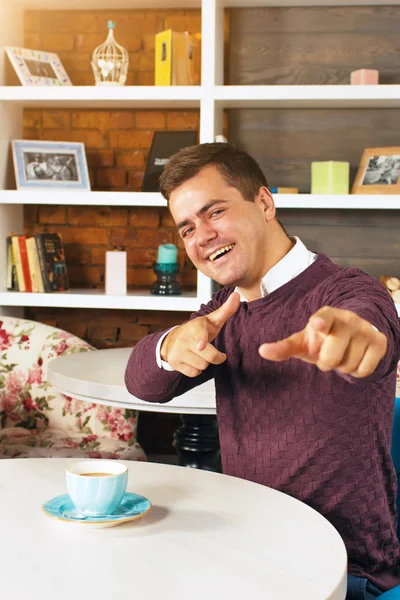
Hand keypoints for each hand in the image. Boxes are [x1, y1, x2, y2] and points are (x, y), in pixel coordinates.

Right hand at [161, 292, 240, 376]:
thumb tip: (237, 295)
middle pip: (208, 357)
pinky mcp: (175, 363)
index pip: (199, 333)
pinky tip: (193, 361)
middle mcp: (184, 339)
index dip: (201, 339)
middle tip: (216, 353)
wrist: (172, 340)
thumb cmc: (197, 330)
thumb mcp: (211, 320)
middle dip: (216, 357)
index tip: (201, 345)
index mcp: (195, 326)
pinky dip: (196, 370)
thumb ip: (226, 310)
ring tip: (200, 354)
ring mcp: (178, 351)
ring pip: (202, 366)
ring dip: (205, 363)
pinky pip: (194, 374)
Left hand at [258, 306, 387, 377]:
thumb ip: (284, 347)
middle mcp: (347, 319)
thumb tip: (261, 351)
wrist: (354, 335)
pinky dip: (357, 371)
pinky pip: (364, 369)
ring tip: (342, 354)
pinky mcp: (379, 342)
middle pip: (332, 356)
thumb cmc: (322, 339)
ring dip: (343, 366)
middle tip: (328, 354)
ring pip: (349, 364)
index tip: (317, 323)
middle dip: (326, 362)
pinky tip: (355, 359)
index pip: (323, 318)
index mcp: (325, 315)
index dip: (320, 322)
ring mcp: (365, 330)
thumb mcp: (303, 342)